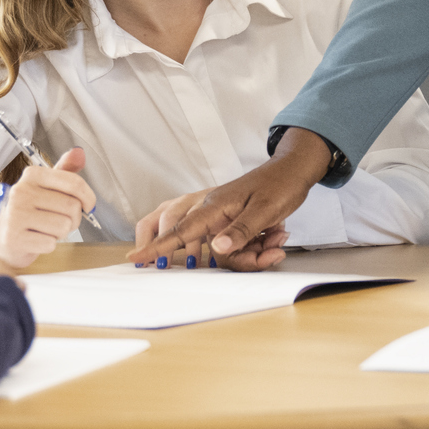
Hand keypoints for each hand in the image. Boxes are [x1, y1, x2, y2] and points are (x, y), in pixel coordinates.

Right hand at [0, 148, 94, 271]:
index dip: (88, 197)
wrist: (1, 236)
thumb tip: (79, 152)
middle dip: (74, 218)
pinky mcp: (14, 237)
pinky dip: (48, 245)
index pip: (74, 183)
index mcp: (33, 175)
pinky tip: (36, 238)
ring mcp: (16, 214)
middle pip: (72, 206)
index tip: (88, 206)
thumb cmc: (29, 210)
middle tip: (60, 219)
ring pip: (64, 226)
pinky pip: (50, 243)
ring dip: (61, 232)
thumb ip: (65, 171)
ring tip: (46, 228)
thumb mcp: (46, 187)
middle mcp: (22, 191)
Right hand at [127, 128, 330, 265]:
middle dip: (229, 257)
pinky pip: (233, 244)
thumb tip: (217, 247)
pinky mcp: (230, 221)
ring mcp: (220, 216)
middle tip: (258, 255)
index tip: (136, 256)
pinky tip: (276, 238)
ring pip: (220, 247)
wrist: (293, 170)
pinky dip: (255, 249)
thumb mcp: (265, 210)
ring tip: (277, 239)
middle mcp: (212, 211)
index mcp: (214, 206)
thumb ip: (241, 230)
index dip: (158, 246)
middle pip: (199, 242)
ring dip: (250, 254)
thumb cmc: (280, 185)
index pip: (180, 229)